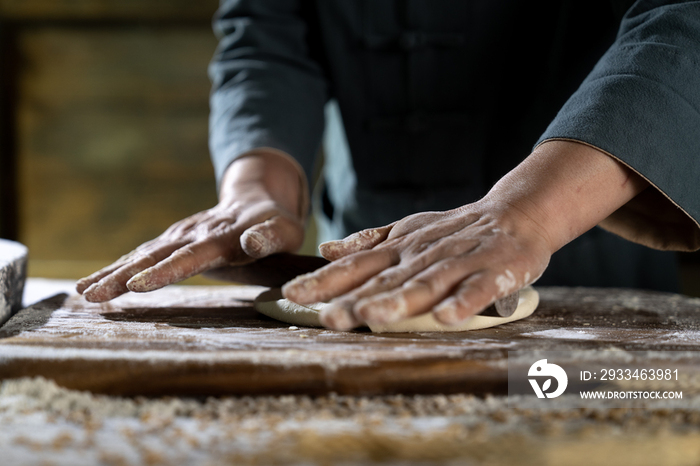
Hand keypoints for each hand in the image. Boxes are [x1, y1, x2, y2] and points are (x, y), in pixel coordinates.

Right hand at [77, 149, 306, 301]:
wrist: (256, 198)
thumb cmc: (276, 224)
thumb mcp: (286, 230)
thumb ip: (271, 237)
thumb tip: (251, 242)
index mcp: (222, 237)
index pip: (190, 256)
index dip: (164, 271)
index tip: (136, 285)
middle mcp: (194, 234)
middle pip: (154, 255)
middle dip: (122, 276)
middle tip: (91, 295)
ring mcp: (179, 234)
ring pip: (140, 254)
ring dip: (111, 272)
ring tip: (82, 292)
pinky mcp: (170, 239)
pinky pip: (140, 255)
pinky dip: (115, 269)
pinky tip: (93, 284)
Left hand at [283, 204, 550, 329]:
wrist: (515, 214)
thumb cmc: (454, 229)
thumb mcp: (407, 230)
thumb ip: (369, 243)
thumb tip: (327, 250)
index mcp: (400, 248)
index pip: (356, 266)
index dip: (324, 280)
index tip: (292, 295)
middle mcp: (423, 255)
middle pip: (386, 280)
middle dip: (355, 299)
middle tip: (328, 318)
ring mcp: (458, 262)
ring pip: (426, 284)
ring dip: (400, 301)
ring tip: (374, 317)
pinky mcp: (493, 272)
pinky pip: (477, 289)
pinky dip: (462, 303)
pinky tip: (446, 318)